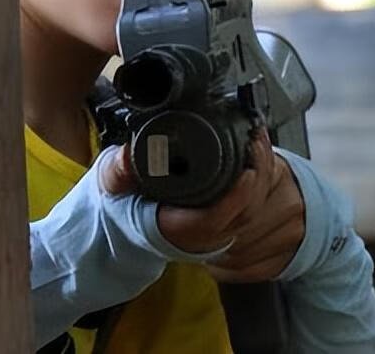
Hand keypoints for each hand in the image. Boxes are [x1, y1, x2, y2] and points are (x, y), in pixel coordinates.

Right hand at [100, 129, 305, 281]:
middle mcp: (201, 235)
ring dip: (263, 173)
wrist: (123, 215)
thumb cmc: (120, 201)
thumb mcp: (111, 184)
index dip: (234, 200)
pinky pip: (253, 203)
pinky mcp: (227, 218)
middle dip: (258, 177)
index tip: (247, 173)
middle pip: (244, 214)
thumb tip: (126, 159)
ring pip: (254, 209)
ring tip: (259, 139)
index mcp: (175, 230)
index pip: (212, 221)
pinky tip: (258, 151)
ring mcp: (217, 229)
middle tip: (257, 141)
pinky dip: (260, 177)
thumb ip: (117, 172)